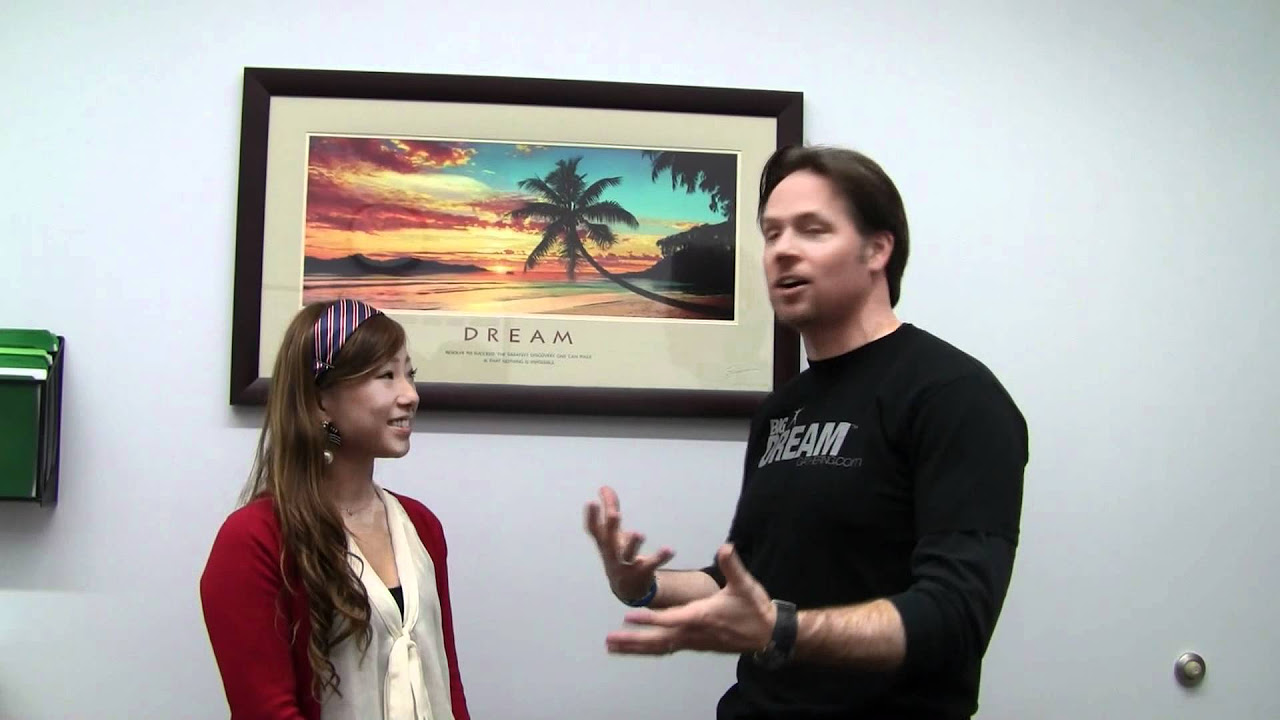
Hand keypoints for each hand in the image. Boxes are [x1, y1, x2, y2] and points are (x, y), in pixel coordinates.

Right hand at [584, 486, 674, 601]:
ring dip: (632, 544)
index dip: (592, 517)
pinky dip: (660, 557)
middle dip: (612, 527)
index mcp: (605, 544)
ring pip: (628, 555)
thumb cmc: (618, 553)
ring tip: (639, 533)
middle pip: (610, 541)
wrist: (627, 589)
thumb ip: (610, 508)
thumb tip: (604, 487)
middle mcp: (613, 554)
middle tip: (614, 514)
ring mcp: (626, 565)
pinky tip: (669, 549)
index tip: (591, 502)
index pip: (595, 530)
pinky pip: (652, 564)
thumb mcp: (613, 533)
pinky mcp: (642, 572)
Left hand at [604, 544, 775, 655]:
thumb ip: (733, 565)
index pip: (670, 619)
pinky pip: (667, 648)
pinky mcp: (695, 644)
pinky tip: (638, 647)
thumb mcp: (745, 585)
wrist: (768, 635)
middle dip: (632, 641)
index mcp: (701, 617)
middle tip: (609, 641)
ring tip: (612, 646)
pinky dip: (650, 647)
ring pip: (660, 647)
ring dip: (636, 647)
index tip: (629, 617)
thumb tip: (725, 547)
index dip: (649, 619)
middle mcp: (693, 633)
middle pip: (657, 640)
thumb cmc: (755, 609)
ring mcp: (693, 641)